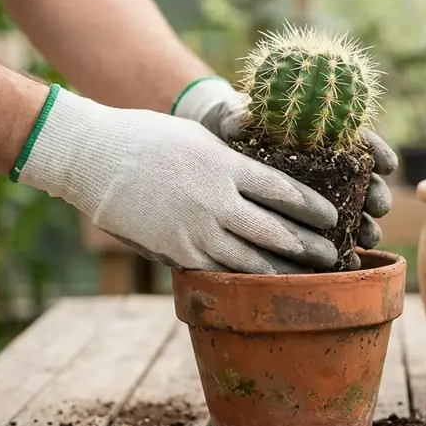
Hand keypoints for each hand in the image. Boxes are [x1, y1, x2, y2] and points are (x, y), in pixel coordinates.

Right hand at [13, 85, 340, 273]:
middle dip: (307, 247)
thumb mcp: (199, 138)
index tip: (333, 217)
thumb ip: (233, 162)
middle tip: (332, 257)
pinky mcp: (174, 249)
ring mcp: (193, 228)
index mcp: (224, 165)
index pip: (282, 190)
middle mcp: (214, 200)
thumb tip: (267, 181)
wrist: (92, 156)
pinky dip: (242, 280)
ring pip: (249, 259)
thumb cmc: (148, 139)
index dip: (312, 207)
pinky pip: (216, 270)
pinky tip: (261, 287)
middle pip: (273, 230)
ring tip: (305, 279)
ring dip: (281, 271)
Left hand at [172, 76, 395, 249]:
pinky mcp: (304, 219)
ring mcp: (319, 192)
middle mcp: (327, 164)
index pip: (357, 139)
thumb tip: (237, 127)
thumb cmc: (232, 125)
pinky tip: (352, 259)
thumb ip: (237, 120)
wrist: (219, 149)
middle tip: (379, 208)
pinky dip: (344, 246)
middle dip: (377, 194)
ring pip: (354, 209)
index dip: (376, 150)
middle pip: (364, 178)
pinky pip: (330, 234)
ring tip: (369, 240)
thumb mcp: (234, 118)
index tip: (386, 165)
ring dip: (367, 224)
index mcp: (318, 134)